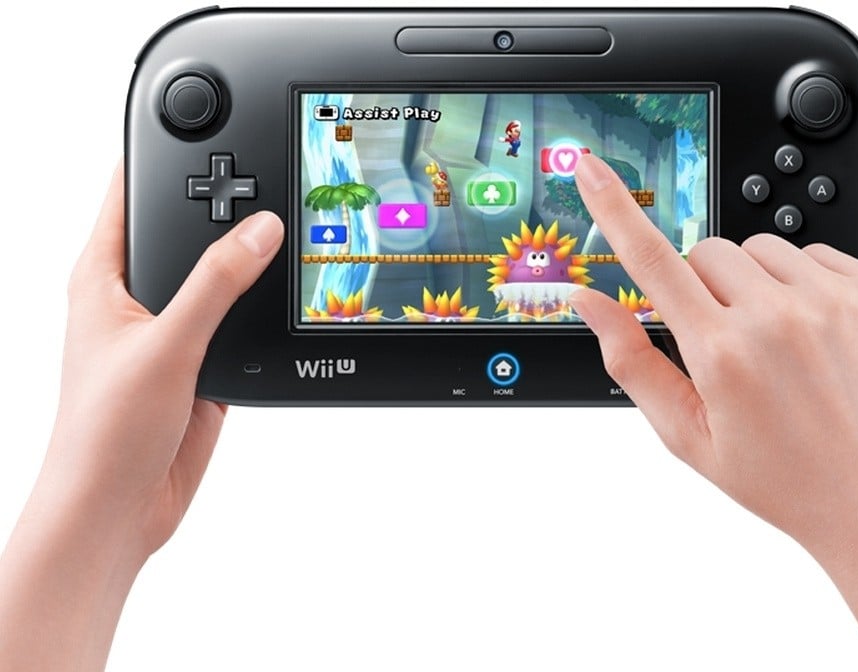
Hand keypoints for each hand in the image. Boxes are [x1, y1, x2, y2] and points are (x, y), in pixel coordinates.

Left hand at [0, 161, 282, 670]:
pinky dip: (262, 308)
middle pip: (185, 228)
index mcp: (103, 275)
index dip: (167, 157)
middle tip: (272, 176)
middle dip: (226, 205)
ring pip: (217, 275)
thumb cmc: (106, 432)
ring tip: (291, 231)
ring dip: (249, 261)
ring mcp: (171, 329)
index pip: (131, 192)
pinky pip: (237, 319)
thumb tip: (259, 230)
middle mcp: (135, 295)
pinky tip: (287, 298)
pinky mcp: (201, 361)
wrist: (120, 508)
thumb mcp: (166, 345)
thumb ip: (215, 284)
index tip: (213, 129)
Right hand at [569, 153, 857, 670]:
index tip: (591, 169)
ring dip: (754, 282)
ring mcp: (835, 300)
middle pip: (707, 251)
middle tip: (723, 340)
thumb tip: (591, 303)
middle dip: (701, 285)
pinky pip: (816, 253)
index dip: (613, 208)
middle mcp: (779, 317)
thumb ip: (632, 361)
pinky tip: (814, 336)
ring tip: (777, 343)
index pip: (652, 260)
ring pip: (761, 248)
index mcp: (722, 354)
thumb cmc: (784, 480)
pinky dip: (804, 283)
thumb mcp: (688, 436)